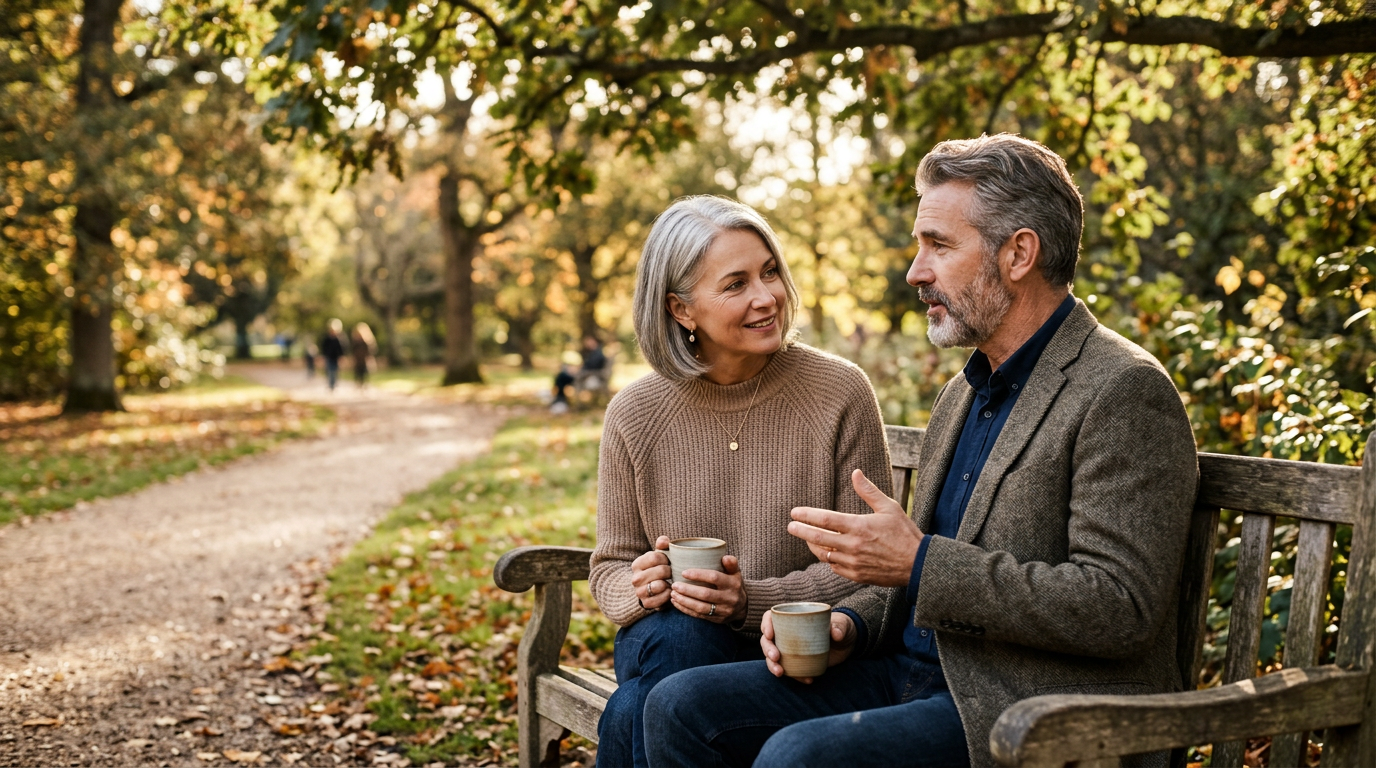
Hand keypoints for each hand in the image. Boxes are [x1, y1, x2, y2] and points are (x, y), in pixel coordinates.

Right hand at [630, 536, 672, 610]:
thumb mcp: (658, 556)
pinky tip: (668, 592)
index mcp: (637, 564)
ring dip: (668, 584)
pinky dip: (667, 596)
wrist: (650, 590)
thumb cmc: (657, 569)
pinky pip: (661, 599)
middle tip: (671, 573)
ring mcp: (639, 592)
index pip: (655, 556)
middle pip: (661, 571)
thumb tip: (664, 540)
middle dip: (670, 571)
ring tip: (669, 583)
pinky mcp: (646, 603)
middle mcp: (635, 578)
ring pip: (659, 585)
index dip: (666, 558)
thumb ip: (662, 545)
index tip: (668, 562)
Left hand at [670, 555, 746, 623]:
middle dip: (687, 590)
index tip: (683, 572)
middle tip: (674, 585)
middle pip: (705, 594)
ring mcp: (723, 611)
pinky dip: (686, 610)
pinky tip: (676, 603)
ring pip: (701, 607)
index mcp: (733, 584)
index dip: (698, 575)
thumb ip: (731, 563)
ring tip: (673, 594)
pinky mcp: (716, 620)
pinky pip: (699, 615)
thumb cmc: (733, 585)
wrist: (742, 607)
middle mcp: (729, 598)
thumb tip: (724, 557)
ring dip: (684, 601)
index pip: (714, 578)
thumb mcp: (736, 573)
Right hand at [760, 611, 857, 682]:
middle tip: (776, 657)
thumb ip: (839, 627)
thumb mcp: (842, 624)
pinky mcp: (798, 662)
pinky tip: (808, 680)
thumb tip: (836, 634)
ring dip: (773, 666)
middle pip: (768, 640)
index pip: (770, 618)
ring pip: (773, 657)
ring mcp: (790, 649)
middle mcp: (786, 634)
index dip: (766, 625)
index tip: (770, 634)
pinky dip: (796, 676)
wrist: (848, 642)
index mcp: (792, 618)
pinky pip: (790, 670)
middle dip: (768, 649)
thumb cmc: (841, 626)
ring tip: (780, 673)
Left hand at [788, 469, 923, 587]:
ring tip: (808, 538)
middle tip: (790, 526)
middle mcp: (853, 546)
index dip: (806, 515)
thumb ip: (868, 491)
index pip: (825, 520)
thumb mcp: (889, 507)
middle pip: (818, 538)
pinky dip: (829, 560)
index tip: (794, 513)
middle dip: (801, 531)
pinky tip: (828, 553)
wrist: (918, 564)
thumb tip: (855, 472)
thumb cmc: (905, 533)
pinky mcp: (857, 576)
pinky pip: (835, 568)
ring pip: (824, 555)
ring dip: (814, 546)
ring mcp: (854, 563)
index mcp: (859, 526)